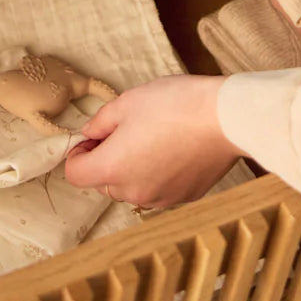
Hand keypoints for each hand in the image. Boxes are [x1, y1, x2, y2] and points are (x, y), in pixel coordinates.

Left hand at [64, 76, 240, 207]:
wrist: (224, 118)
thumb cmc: (174, 105)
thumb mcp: (127, 102)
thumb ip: (100, 121)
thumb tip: (88, 133)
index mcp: (112, 168)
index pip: (75, 174)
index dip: (78, 152)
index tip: (94, 136)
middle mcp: (133, 192)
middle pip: (103, 182)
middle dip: (106, 159)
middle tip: (125, 130)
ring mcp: (160, 199)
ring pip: (131, 188)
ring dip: (132, 169)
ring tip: (152, 137)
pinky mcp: (183, 197)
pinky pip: (158, 189)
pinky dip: (157, 174)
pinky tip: (173, 148)